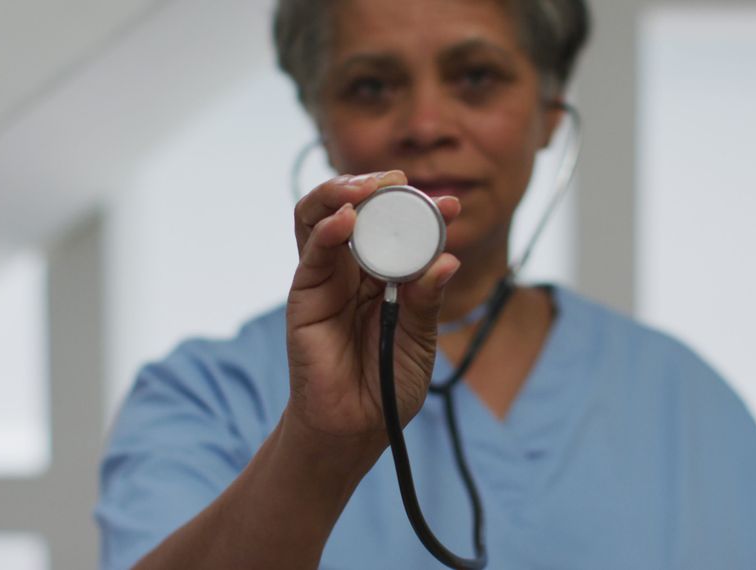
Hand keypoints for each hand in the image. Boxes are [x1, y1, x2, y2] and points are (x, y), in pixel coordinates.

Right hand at [284, 171, 460, 456]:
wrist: (354, 428)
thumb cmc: (388, 386)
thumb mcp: (420, 341)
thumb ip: (426, 302)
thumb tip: (448, 261)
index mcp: (387, 276)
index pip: (402, 230)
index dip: (424, 212)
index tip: (451, 205)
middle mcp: (354, 269)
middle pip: (358, 210)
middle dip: (377, 189)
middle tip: (401, 183)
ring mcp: (327, 277)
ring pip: (323, 217)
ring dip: (343, 192)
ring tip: (368, 188)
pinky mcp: (304, 295)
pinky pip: (311, 252)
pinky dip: (327, 228)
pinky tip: (347, 219)